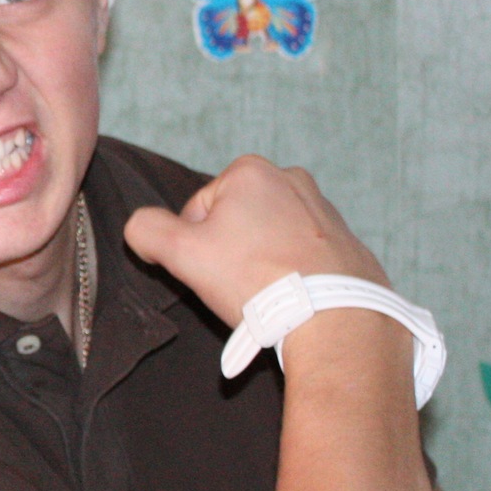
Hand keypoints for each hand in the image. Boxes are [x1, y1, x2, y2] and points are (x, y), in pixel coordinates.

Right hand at [121, 157, 389, 327]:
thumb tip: (142, 230)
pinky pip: (305, 256)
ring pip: (270, 239)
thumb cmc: (256, 281)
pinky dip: (294, 274)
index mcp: (250, 172)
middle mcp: (292, 179)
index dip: (194, 247)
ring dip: (262, 264)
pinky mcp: (347, 241)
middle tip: (236, 287)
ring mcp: (325, 210)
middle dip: (230, 253)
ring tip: (267, 296)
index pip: (197, 211)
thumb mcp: (182, 254)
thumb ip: (147, 230)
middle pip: (235, 222)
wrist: (334, 319)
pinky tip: (293, 298)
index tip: (212, 272)